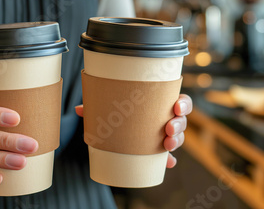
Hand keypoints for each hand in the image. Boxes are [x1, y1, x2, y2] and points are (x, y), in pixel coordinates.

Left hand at [75, 94, 191, 168]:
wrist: (117, 127)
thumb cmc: (119, 112)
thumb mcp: (110, 107)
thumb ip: (97, 106)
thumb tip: (79, 109)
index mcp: (160, 103)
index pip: (180, 101)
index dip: (183, 104)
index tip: (176, 107)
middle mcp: (166, 118)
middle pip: (182, 120)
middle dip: (178, 125)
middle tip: (168, 129)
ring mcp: (165, 135)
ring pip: (179, 137)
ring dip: (176, 141)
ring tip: (167, 145)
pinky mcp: (159, 150)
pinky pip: (168, 156)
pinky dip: (169, 160)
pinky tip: (168, 163)